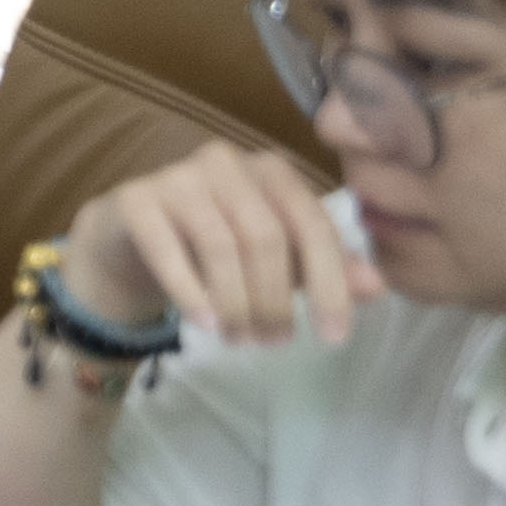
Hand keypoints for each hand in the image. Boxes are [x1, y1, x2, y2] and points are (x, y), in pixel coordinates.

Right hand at [60, 137, 377, 350]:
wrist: (128, 239)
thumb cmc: (215, 247)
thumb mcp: (278, 260)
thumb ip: (324, 268)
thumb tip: (376, 286)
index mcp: (271, 170)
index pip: (313, 226)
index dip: (330, 284)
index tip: (334, 337)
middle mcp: (225, 162)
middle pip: (266, 237)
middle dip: (275, 300)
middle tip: (275, 343)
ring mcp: (175, 176)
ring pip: (221, 245)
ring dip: (236, 303)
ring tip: (240, 340)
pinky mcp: (135, 198)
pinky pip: (167, 249)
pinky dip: (190, 291)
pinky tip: (204, 324)